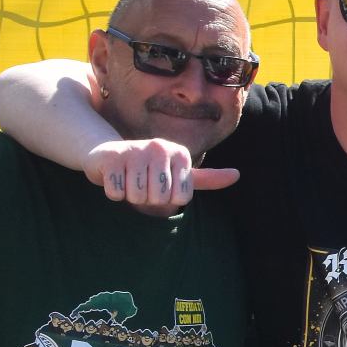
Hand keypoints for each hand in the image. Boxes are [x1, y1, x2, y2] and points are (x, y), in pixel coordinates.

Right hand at [83, 139, 237, 211]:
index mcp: (180, 153)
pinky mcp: (111, 158)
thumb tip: (237, 175)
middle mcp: (160, 147)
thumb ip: (207, 178)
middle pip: (158, 198)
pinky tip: (115, 177)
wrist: (109, 155)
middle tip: (142, 183)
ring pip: (137, 197)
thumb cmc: (150, 169)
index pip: (180, 197)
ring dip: (131, 196)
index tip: (160, 185)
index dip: (168, 199)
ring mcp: (134, 150)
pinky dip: (114, 192)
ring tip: (129, 179)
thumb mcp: (180, 173)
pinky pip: (117, 193)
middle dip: (148, 199)